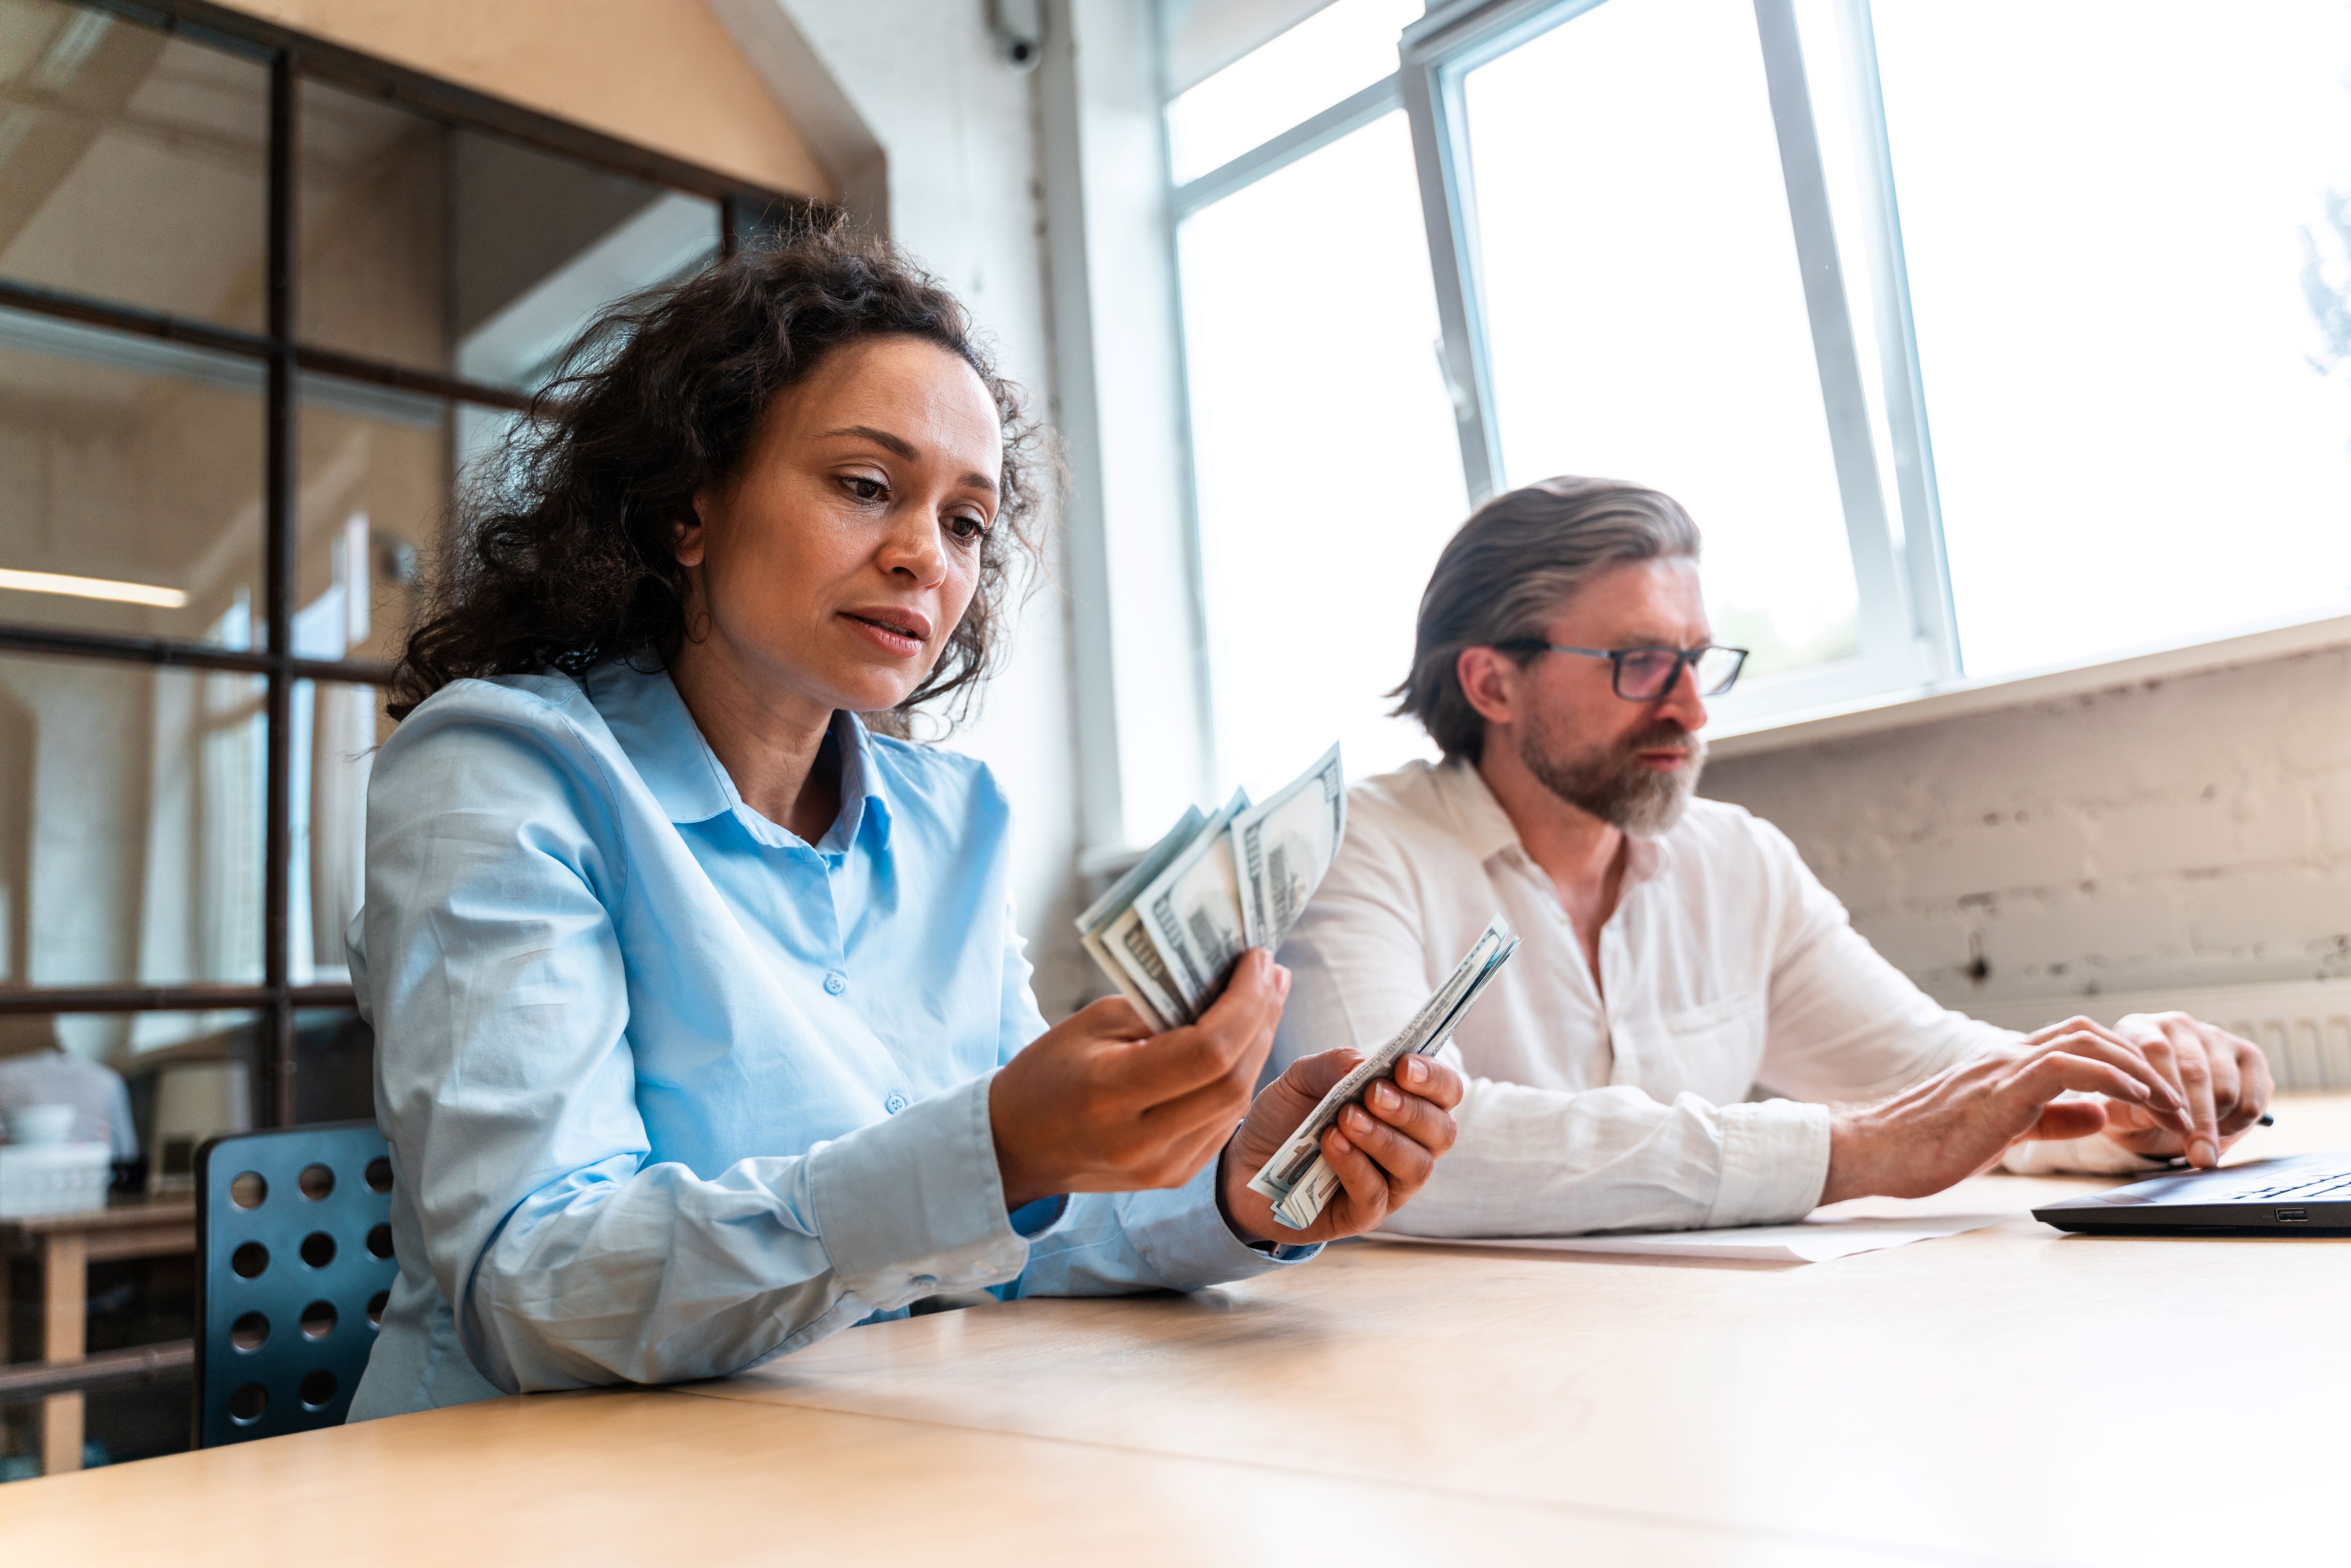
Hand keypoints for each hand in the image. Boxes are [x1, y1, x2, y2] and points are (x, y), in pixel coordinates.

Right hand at [989, 950, 1287, 1210]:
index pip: (1207, 1051)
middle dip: (1262, 1019)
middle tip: (1272, 973)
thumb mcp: (1090, 1024)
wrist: (1017, 1147)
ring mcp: (1163, 1167)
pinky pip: (1225, 1121)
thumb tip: (1225, 983)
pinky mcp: (1175, 1175)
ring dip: (1259, 1046)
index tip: (1256, 960)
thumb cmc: (1047, 1073)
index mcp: (1111, 1095)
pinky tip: (1245, 1041)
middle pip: (1233, 1080)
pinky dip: (1240, 1076)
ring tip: (1266, 998)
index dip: (1244, 1002)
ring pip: (1237, 1102)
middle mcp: (1143, 1142)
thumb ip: (1157, 1007)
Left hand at [1216, 1048, 1464, 1244]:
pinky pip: (1376, 1195)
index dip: (1434, 1079)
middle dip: (1410, 1109)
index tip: (1404, 1065)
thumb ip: (1331, 1065)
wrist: (1244, 1166)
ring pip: (1416, 1166)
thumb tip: (1363, 1061)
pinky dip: (1356, 1165)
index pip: (1446, 1093)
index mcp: (1405, 1107)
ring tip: (1346, 1119)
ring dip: (1384, 1138)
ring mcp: (1390, 1185)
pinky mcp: (1363, 1214)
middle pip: (1442, 1131)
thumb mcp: (1300, 1080)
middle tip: (1372, 1093)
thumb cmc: (1285, 1119)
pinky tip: (1332, 1145)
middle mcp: (1409, 1147)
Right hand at [1819, 1020, 2194, 1203]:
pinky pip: (2067, 1068)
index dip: (2125, 1063)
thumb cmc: (1925, 1146)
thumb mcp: (2002, 1133)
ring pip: (2085, 1042)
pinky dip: (2109, 1077)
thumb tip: (2099, 1113)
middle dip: (2143, 1062)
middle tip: (2177, 1102)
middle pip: (2090, 1033)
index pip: (2077, 1043)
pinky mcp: (2000, 1088)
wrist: (1874, 1150)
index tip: (2158, 1097)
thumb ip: (2051, 1119)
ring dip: (2137, 1070)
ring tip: (2168, 1104)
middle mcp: (2006, 1056)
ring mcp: (2002, 1067)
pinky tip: (2133, 1100)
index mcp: (2005, 1065)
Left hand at [2101, 1011, 2272, 1167]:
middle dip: (2197, 1120)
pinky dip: (2241, 1120)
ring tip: (2203, 1143)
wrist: (2166, 1106)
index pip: (2155, 1050)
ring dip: (2218, 1122)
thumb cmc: (2134, 1103)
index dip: (2163, 1087)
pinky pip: (2254, 1093)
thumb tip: (2131, 1110)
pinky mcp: (2248, 1054)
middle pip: (2194, 1071)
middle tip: (2199, 1157)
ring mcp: (2215, 1036)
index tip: (2169, 1121)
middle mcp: (2177, 1025)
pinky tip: (2223, 1130)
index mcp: (2138, 1028)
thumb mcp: (2117, 1105)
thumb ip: (2118, 1105)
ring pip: (2225, 1085)